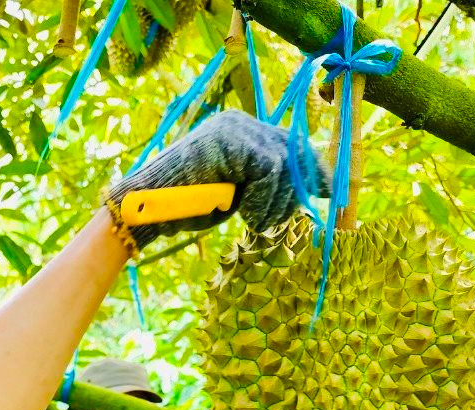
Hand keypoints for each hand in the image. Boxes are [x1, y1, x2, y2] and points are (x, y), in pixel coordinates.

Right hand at [103, 110, 330, 251]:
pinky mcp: (229, 141)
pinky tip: (247, 215)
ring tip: (255, 223)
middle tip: (276, 221)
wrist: (146, 208)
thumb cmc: (184, 208)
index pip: (290, 144)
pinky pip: (269, 169)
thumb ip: (265, 184)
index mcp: (240, 131)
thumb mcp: (236, 194)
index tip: (329, 192)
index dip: (312, 169)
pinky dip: (263, 199)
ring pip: (283, 163)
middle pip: (292, 151)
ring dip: (275, 203)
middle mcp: (239, 122)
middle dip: (295, 191)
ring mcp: (233, 128)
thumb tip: (309, 187)